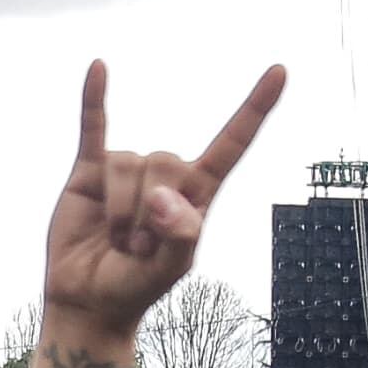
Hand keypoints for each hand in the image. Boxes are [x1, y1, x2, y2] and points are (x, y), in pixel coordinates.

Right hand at [39, 57, 282, 336]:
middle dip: (146, 211)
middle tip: (138, 248)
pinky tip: (100, 67)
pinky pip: (93, 126)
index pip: (232, 143)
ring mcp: (127, 169)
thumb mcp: (171, 271)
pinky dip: (94, 98)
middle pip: (164, 160)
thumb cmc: (135, 286)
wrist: (87, 299)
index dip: (255, 108)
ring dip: (117, 210)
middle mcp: (165, 174)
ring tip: (114, 239)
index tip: (280, 71)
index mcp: (198, 192)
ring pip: (124, 163)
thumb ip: (180, 236)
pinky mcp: (89, 169)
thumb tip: (162, 197)